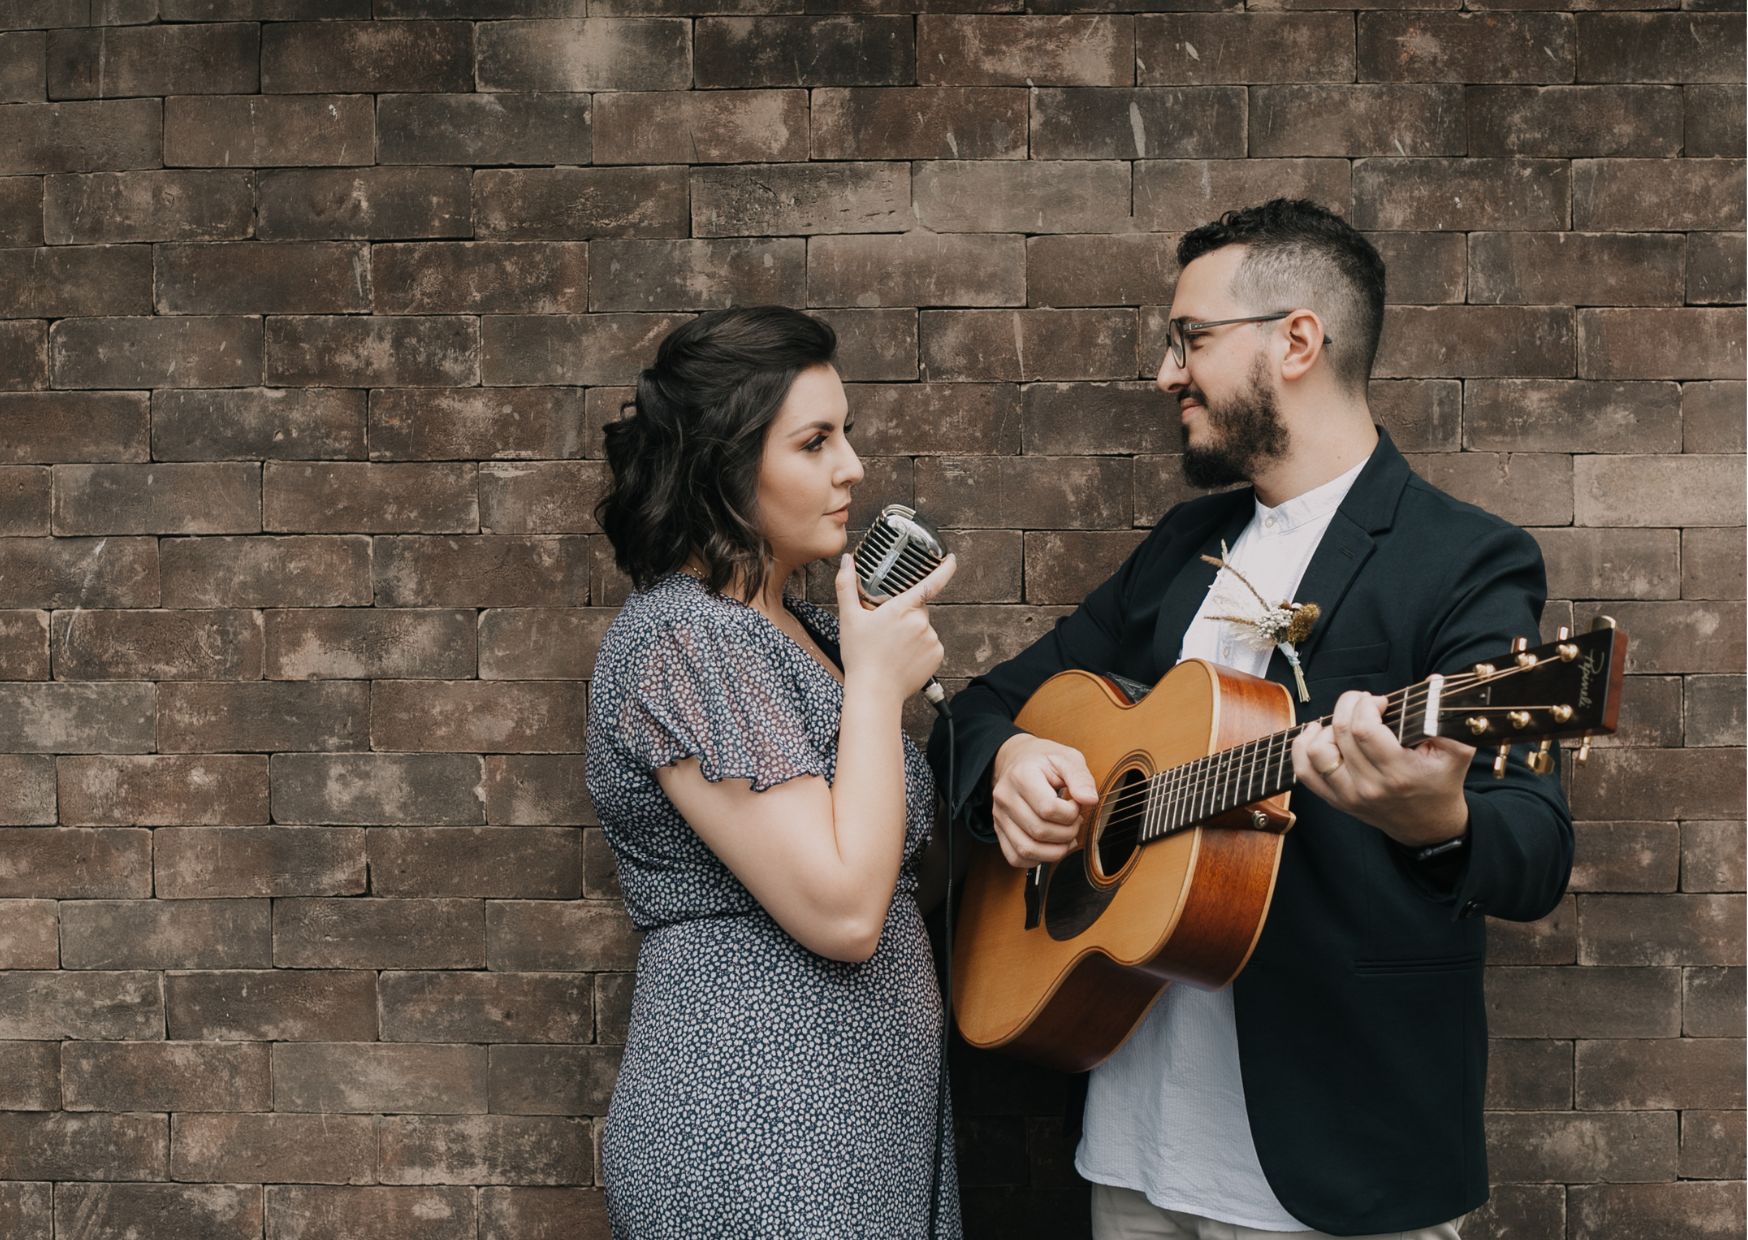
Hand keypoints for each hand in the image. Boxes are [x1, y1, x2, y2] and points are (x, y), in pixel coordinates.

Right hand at [833, 552, 954, 698]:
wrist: (874, 692)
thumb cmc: (860, 657)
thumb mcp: (849, 618)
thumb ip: (846, 586)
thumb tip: (845, 561)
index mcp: (901, 608)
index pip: (930, 582)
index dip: (945, 568)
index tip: (951, 559)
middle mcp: (921, 622)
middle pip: (918, 609)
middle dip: (906, 614)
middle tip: (887, 629)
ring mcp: (931, 640)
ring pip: (924, 628)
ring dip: (912, 633)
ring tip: (893, 648)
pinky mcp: (937, 656)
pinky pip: (931, 645)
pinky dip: (920, 649)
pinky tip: (904, 658)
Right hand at [989, 733, 1099, 869]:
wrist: (1018, 760)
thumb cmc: (1044, 760)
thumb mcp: (1067, 758)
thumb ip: (1080, 778)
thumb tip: (1090, 800)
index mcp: (1021, 776)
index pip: (1048, 809)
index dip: (1070, 812)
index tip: (1075, 804)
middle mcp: (1006, 797)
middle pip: (1039, 832)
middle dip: (1067, 832)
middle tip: (1074, 821)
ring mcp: (999, 816)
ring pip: (1027, 849)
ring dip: (1055, 851)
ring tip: (1065, 836)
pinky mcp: (999, 830)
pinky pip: (1015, 857)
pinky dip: (1037, 859)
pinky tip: (1049, 845)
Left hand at [1292, 691, 1473, 847]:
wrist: (1428, 825)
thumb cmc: (1441, 781)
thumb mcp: (1456, 751)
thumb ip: (1446, 715)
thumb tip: (1434, 681)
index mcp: (1399, 773)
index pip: (1364, 729)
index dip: (1367, 705)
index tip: (1381, 701)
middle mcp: (1370, 786)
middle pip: (1340, 734)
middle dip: (1349, 705)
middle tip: (1364, 702)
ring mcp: (1349, 795)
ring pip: (1316, 752)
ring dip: (1325, 727)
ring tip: (1345, 720)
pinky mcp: (1335, 800)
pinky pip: (1304, 772)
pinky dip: (1303, 747)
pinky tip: (1318, 733)